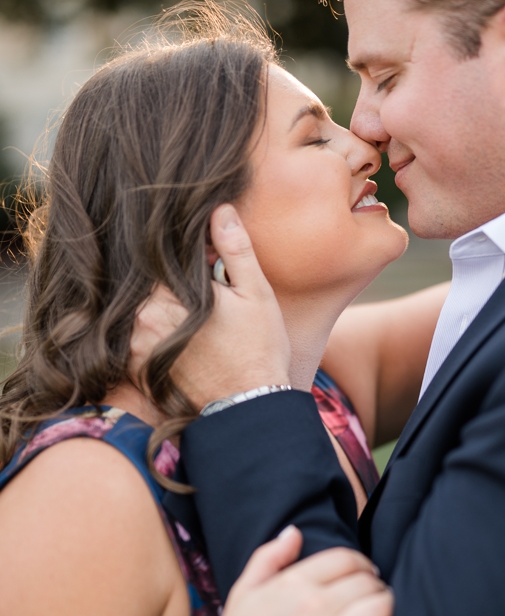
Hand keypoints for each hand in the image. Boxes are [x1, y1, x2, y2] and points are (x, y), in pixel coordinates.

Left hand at [142, 204, 291, 409]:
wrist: (249, 406)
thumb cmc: (259, 349)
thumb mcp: (256, 294)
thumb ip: (234, 250)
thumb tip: (219, 209)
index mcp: (167, 294)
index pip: (160, 257)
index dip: (184, 256)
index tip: (206, 265)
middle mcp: (141, 318)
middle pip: (149, 283)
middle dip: (174, 283)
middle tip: (208, 295)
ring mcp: (135, 345)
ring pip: (141, 309)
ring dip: (163, 307)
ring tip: (200, 321)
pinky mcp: (136, 366)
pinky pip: (136, 337)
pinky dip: (154, 332)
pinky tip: (187, 341)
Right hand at [173, 527, 394, 615]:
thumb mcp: (243, 594)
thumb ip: (268, 557)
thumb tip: (295, 531)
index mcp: (291, 585)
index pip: (347, 559)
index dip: (362, 566)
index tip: (364, 577)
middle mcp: (312, 608)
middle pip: (369, 583)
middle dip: (374, 589)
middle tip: (371, 601)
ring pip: (382, 608)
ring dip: (384, 612)